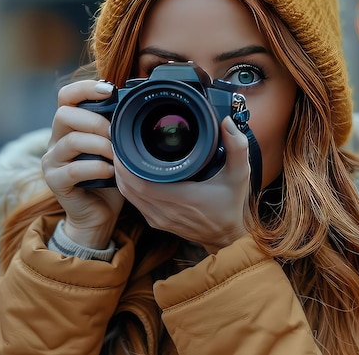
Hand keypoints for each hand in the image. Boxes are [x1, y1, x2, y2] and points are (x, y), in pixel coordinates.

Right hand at [41, 80, 124, 248]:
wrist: (99, 214)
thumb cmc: (110, 177)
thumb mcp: (115, 147)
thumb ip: (115, 127)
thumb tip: (133, 104)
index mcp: (69, 126)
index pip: (66, 96)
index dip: (85, 88)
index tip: (110, 90)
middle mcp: (56, 140)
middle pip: (64, 114)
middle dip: (96, 121)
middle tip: (116, 134)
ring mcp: (52, 161)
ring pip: (71, 141)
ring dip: (99, 145)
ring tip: (117, 156)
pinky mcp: (54, 181)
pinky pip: (74, 169)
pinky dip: (97, 168)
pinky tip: (111, 172)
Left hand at [114, 117, 251, 253]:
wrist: (227, 236)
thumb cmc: (231, 205)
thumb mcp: (239, 174)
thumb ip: (237, 147)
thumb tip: (227, 123)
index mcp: (182, 197)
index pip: (140, 181)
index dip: (126, 164)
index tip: (124, 143)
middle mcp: (166, 210)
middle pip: (128, 187)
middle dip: (120, 164)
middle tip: (119, 143)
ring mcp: (159, 218)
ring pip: (128, 195)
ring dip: (121, 176)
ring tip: (121, 154)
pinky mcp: (157, 222)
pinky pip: (135, 202)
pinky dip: (128, 187)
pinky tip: (129, 173)